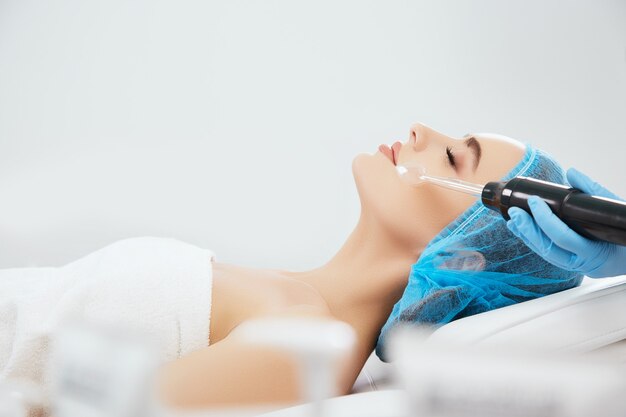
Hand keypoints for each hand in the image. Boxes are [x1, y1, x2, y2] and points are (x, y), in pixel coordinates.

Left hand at [506, 168, 625, 277]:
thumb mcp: (617, 210)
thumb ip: (593, 191)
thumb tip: (572, 173)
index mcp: (595, 252)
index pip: (563, 237)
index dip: (545, 220)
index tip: (535, 201)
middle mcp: (582, 262)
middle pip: (547, 248)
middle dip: (528, 229)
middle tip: (515, 211)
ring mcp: (575, 266)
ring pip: (544, 253)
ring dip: (526, 235)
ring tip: (514, 219)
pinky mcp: (569, 263)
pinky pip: (547, 254)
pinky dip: (533, 240)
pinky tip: (521, 229)